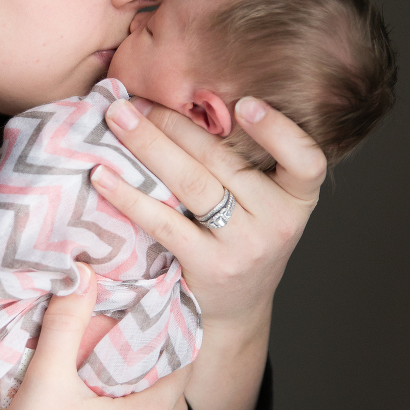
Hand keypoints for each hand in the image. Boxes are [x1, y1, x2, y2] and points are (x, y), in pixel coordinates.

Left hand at [92, 96, 325, 331]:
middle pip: (223, 160)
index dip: (278, 130)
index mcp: (297, 199)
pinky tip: (103, 176)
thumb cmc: (243, 240)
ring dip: (148, 145)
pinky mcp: (209, 266)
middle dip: (174, 122)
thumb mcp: (263, 204)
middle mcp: (277, 222)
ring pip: (192, 183)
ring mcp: (244, 246)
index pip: (306, 161)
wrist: (235, 311)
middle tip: (134, 98)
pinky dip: (129, 196)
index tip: (245, 103)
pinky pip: (164, 222)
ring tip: (117, 119)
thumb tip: (185, 102)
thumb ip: (245, 164)